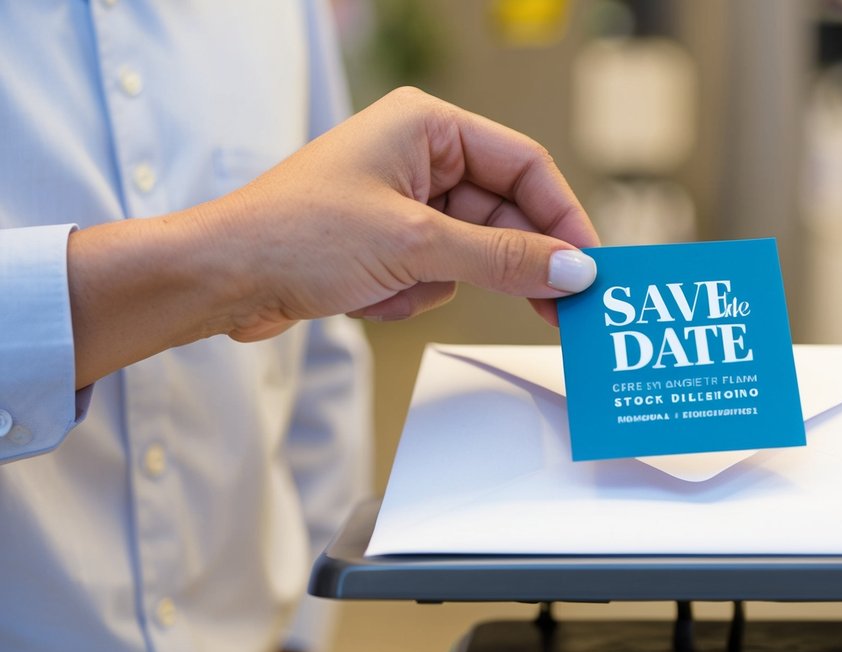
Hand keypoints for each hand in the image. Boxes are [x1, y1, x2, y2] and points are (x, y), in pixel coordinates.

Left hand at [67, 87, 599, 386]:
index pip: (526, 165)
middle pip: (505, 211)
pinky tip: (370, 294)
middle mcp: (420, 154)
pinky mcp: (389, 240)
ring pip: (473, 251)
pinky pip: (438, 273)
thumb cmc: (296, 234)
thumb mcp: (417, 245)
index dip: (563, 217)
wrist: (221, 278)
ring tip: (394, 286)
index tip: (591, 265)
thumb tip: (574, 269)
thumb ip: (505, 258)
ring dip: (441, 282)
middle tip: (558, 307)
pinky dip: (413, 294)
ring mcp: (404, 200)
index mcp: (427, 125)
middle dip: (511, 261)